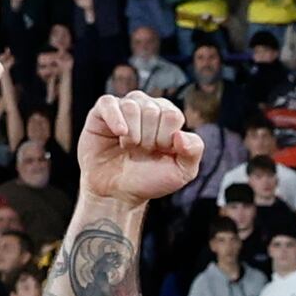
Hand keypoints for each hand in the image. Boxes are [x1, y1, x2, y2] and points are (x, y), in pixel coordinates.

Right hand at [76, 88, 200, 207]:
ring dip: (132, 135)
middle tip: (141, 152)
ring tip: (128, 148)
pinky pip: (108, 102)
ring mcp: (123, 108)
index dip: (165, 138)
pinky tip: (120, 134)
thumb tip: (180, 134)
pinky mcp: (101, 112)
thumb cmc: (149, 179)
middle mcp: (147, 107)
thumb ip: (194, 151)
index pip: (172, 115)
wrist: (118, 193)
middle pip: (152, 110)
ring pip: (131, 107)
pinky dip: (115, 118)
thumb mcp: (182, 171)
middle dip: (148, 139)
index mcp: (168, 117)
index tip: (158, 152)